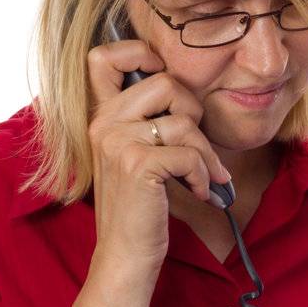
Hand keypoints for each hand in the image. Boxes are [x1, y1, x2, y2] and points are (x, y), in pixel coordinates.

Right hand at [84, 36, 232, 281]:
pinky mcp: (138, 164)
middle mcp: (103, 122)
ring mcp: (117, 142)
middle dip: (195, 113)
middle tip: (196, 144)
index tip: (168, 86)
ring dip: (206, 154)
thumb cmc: (140, 205)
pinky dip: (204, 175)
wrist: (125, 253)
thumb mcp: (136, 154)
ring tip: (205, 176)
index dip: (140, 53)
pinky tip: (199, 192)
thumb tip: (186, 88)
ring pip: (186, 122)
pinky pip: (190, 153)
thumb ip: (148, 119)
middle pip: (167, 82)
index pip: (104, 56)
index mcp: (100, 115)